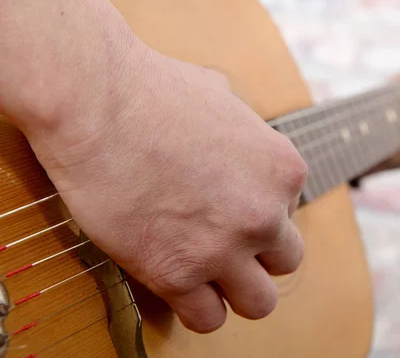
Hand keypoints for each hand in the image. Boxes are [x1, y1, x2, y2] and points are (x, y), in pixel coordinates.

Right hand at [24, 41, 307, 333]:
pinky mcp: (177, 274)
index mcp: (283, 170)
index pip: (290, 212)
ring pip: (259, 302)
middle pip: (285, 261)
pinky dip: (197, 309)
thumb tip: (239, 136)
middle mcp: (264, 214)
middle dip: (257, 255)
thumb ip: (244, 127)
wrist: (97, 101)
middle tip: (221, 241)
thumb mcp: (223, 96)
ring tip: (206, 273)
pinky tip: (178, 284)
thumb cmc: (152, 91)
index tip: (226, 206)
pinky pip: (208, 320)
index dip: (256, 211)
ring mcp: (224, 248)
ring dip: (236, 292)